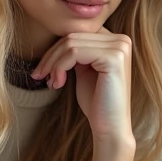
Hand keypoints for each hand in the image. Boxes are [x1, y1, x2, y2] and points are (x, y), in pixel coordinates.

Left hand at [32, 28, 133, 144]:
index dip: (56, 48)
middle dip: (50, 56)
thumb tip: (56, 38)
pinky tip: (58, 83)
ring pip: (70, 44)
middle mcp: (122, 40)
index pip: (78, 32)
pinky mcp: (114, 57)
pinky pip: (74, 53)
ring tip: (51, 82)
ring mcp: (119, 47)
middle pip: (72, 36)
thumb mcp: (84, 69)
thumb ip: (77, 51)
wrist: (109, 127)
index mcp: (116, 40)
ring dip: (53, 64)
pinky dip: (60, 67)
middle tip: (39, 76)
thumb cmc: (96, 102)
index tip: (42, 69)